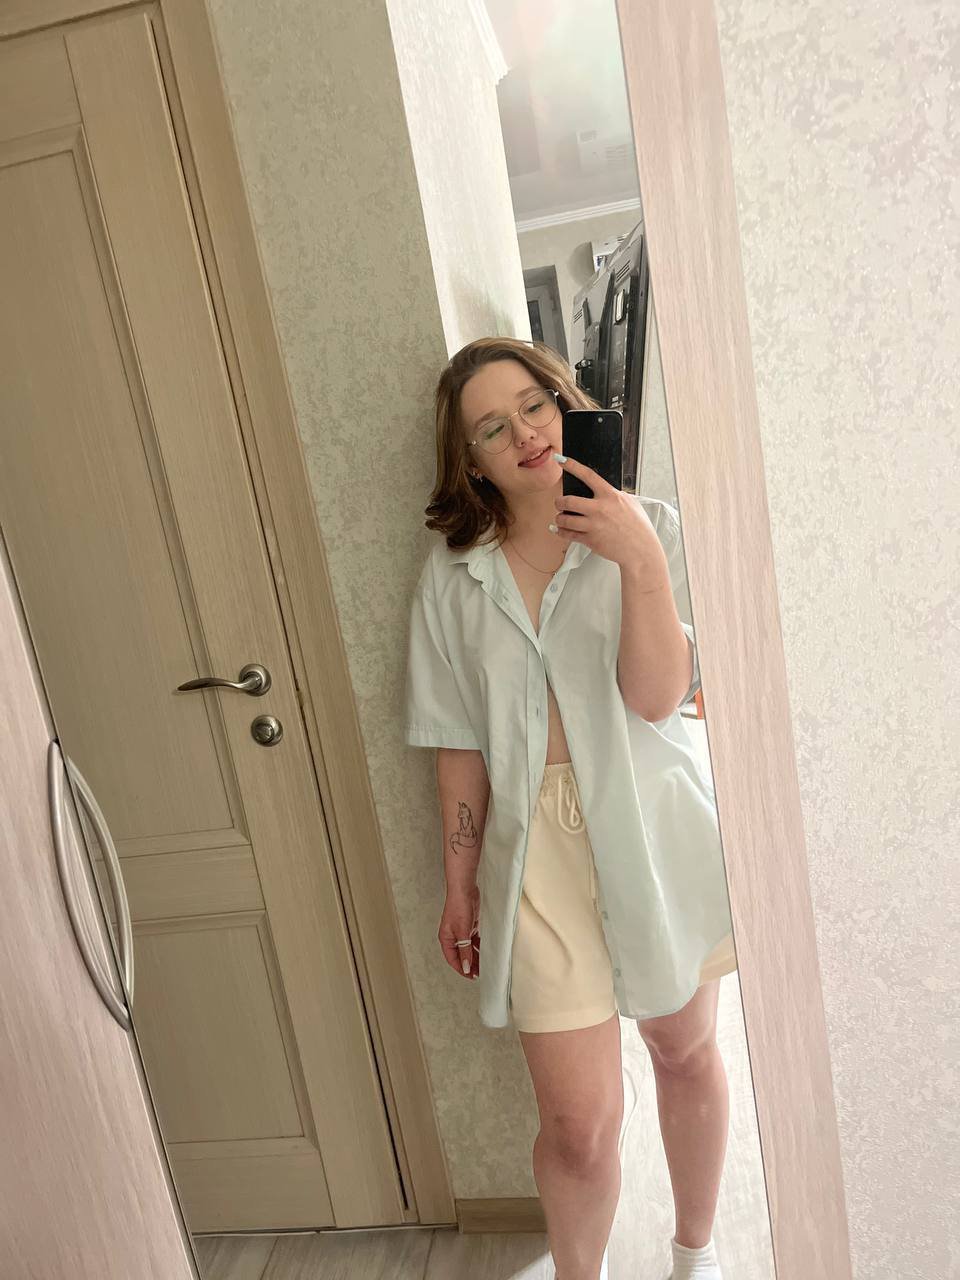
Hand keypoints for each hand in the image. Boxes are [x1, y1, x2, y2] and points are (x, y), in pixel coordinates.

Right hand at [439, 882, 479, 978]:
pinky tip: (485, 951)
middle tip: (480, 973)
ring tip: (484, 964)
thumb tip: (466, 967)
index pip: (453, 959)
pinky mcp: (469, 926)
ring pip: (468, 948)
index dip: (462, 969)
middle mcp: (452, 936)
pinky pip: (474, 940)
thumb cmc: (459, 907)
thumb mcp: (463, 932)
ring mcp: (461, 931)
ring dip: (475, 956)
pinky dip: (478, 946)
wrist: (465, 889)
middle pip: (461, 955)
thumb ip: (464, 950)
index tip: (472, 976)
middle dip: (470, 964)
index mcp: (446, 939)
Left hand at [552, 455, 666, 581]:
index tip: (561, 460)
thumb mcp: (630, 503)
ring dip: (559, 518)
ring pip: (564, 519)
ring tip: (560, 518)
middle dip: (559, 502)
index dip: (572, 466)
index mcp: (610, 496)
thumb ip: (613, 496)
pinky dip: (561, 531)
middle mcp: (599, 509)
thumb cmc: (638, 526)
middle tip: (559, 503)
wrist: (641, 550)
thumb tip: (600, 490)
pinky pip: (568, 535)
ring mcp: (594, 526)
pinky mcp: (590, 540)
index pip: (588, 475)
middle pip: (568, 500)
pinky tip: (560, 529)